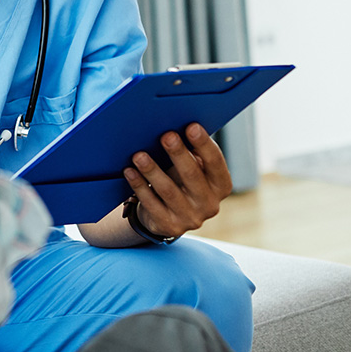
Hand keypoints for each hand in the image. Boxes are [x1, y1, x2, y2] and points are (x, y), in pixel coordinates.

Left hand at [123, 123, 232, 237]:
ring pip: (169, 191)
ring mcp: (190, 218)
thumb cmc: (179, 182)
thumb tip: (176, 125)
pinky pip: (151, 204)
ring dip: (153, 171)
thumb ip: (191, 153)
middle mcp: (210, 204)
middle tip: (166, 135)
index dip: (204, 145)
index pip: (216, 163)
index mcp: (220, 185)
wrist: (165, 216)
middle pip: (192, 176)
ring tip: (139, 155)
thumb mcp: (191, 169)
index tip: (191, 126)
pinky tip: (129, 171)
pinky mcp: (169, 226)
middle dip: (179, 154)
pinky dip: (139, 186)